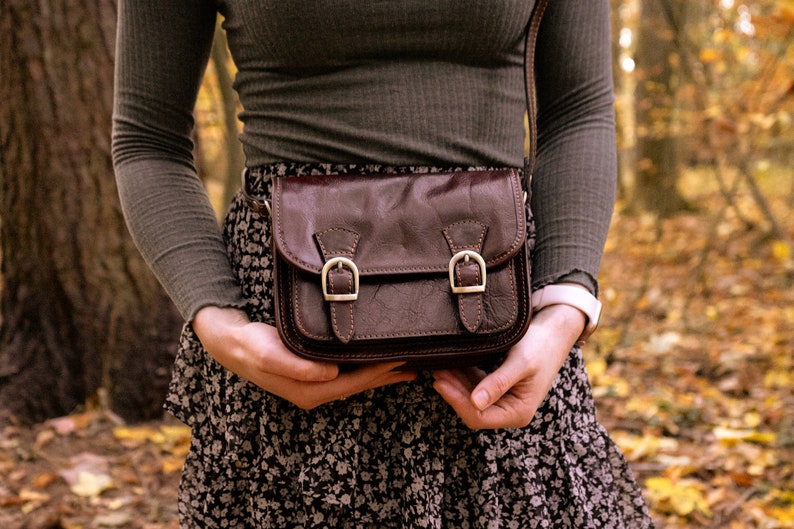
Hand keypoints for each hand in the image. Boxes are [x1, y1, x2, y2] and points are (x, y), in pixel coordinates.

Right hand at [192, 306, 415, 408]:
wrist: (230, 340)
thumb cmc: (250, 344)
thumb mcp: (270, 353)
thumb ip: (298, 366)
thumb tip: (330, 373)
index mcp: (308, 391)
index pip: (353, 383)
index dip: (379, 372)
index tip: (401, 359)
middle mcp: (314, 392)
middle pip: (359, 385)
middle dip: (387, 374)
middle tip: (415, 361)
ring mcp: (313, 385)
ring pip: (355, 381)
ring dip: (379, 372)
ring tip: (405, 364)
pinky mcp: (312, 374)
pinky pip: (346, 373)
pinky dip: (364, 367)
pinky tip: (375, 360)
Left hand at [432, 302, 585, 429]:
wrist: (554, 330)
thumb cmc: (541, 346)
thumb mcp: (520, 364)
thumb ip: (497, 384)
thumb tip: (475, 402)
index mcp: (518, 412)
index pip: (479, 417)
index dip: (458, 402)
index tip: (441, 384)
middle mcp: (510, 409)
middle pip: (472, 409)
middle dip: (453, 392)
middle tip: (436, 373)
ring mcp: (504, 399)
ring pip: (471, 397)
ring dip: (455, 384)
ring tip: (439, 368)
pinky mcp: (499, 387)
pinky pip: (476, 386)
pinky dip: (463, 377)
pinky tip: (451, 365)